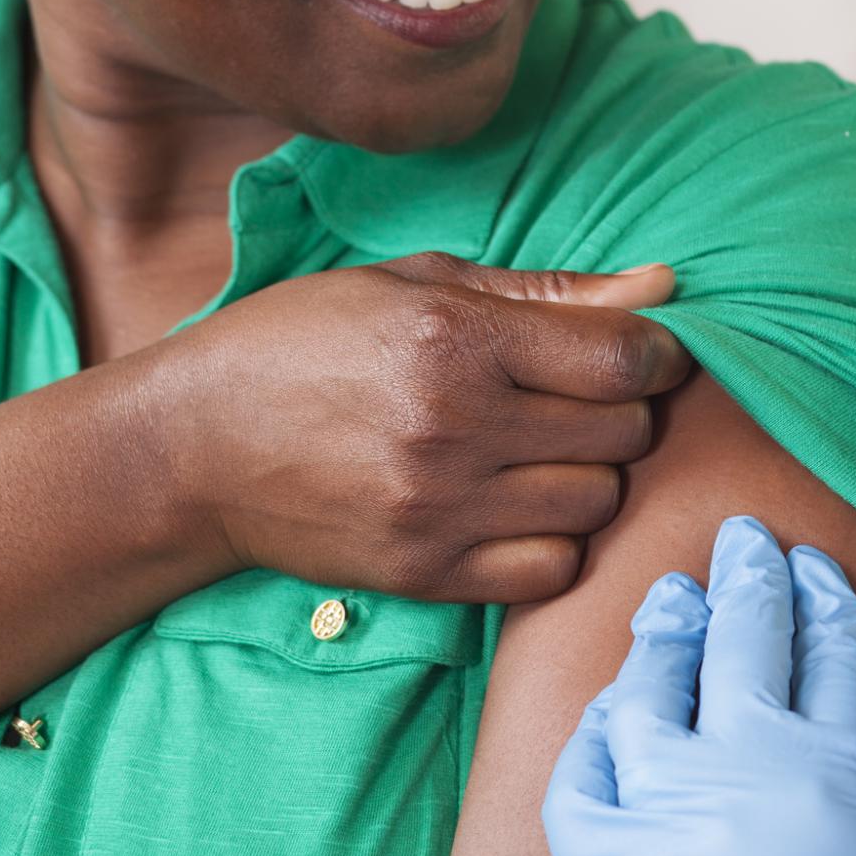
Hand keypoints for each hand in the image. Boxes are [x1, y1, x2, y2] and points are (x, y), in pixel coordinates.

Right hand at [153, 253, 691, 601]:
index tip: (648, 352)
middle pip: (624, 432)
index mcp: (455, 337)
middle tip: (586, 398)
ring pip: (599, 502)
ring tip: (546, 451)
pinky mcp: (422, 573)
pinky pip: (552, 570)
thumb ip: (550, 290)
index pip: (622, 358)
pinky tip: (520, 506)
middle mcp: (454, 425)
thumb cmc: (305, 342)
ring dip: (592, 475)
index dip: (660, 353)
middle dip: (625, 410)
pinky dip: (555, 540)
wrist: (188, 447)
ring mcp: (438, 507)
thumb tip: (667, 284)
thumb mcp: (417, 283)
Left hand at [543, 515, 855, 855]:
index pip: (832, 652)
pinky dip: (595, 733)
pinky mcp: (597, 855)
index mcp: (832, 770)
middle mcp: (743, 764)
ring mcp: (661, 804)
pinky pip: (583, 772)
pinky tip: (612, 710)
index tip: (814, 564)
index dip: (823, 598)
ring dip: (666, 633)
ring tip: (674, 598)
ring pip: (655, 686)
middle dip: (749, 578)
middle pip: (747, 642)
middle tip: (743, 537)